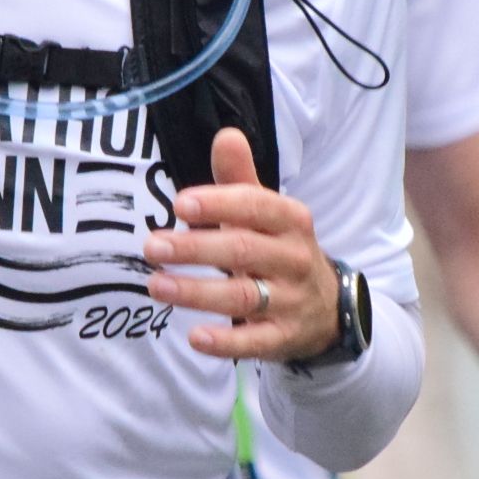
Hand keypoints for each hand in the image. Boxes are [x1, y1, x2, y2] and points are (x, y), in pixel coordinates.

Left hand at [144, 128, 341, 361]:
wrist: (326, 308)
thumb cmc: (280, 250)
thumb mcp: (266, 214)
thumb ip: (240, 179)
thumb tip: (225, 135)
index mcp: (290, 220)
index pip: (255, 206)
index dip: (219, 204)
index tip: (180, 205)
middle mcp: (294, 258)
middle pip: (243, 250)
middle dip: (195, 248)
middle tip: (152, 247)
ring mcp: (291, 300)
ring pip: (243, 296)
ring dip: (198, 293)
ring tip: (157, 286)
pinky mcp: (283, 337)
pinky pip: (256, 342)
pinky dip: (227, 342)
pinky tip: (195, 337)